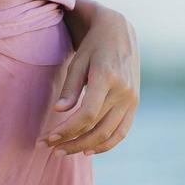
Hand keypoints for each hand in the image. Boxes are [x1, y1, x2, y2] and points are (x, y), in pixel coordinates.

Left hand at [43, 7, 139, 155]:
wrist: (120, 33)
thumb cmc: (93, 45)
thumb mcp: (78, 60)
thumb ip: (70, 86)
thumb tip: (59, 111)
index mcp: (107, 77)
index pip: (87, 114)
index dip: (67, 129)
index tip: (49, 138)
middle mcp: (123, 91)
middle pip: (96, 128)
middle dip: (72, 142)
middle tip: (51, 149)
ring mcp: (132, 99)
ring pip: (109, 134)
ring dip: (86, 147)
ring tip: (65, 151)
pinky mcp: (135, 104)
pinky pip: (122, 131)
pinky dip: (106, 144)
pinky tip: (88, 150)